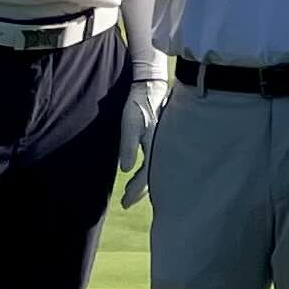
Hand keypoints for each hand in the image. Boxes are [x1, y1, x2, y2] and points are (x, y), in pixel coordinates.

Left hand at [117, 75, 163, 208]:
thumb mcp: (130, 124)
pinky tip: (140, 171)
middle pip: (153, 177)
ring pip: (155, 169)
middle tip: (126, 202)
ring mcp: (163, 143)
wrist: (151, 86)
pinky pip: (156, 160)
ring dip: (143, 182)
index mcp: (156, 147)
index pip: (146, 177)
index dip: (135, 191)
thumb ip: (128, 147)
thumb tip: (125, 170)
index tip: (124, 202)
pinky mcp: (161, 138)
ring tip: (131, 192)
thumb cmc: (139, 104)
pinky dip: (148, 170)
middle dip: (139, 191)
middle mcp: (162, 148)